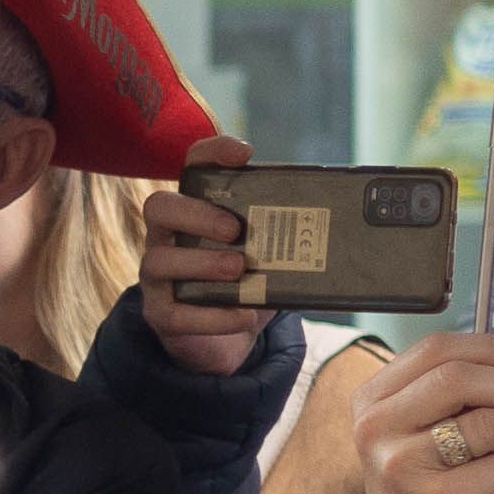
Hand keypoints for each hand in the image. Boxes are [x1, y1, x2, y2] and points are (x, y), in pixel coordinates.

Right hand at [129, 136, 280, 377]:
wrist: (226, 339)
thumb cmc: (245, 284)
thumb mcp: (265, 254)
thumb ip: (283, 234)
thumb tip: (336, 223)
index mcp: (193, 210)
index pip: (192, 167)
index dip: (212, 154)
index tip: (244, 153)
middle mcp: (167, 237)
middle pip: (159, 207)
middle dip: (197, 214)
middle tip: (235, 229)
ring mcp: (158, 277)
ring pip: (157, 261)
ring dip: (202, 263)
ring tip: (238, 269)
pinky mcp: (161, 314)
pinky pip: (174, 314)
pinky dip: (212, 316)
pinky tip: (243, 314)